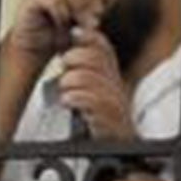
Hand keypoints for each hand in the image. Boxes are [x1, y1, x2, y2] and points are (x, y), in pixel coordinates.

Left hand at [57, 22, 135, 141]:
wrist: (109, 147)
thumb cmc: (94, 117)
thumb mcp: (88, 87)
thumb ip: (83, 65)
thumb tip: (76, 33)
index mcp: (111, 77)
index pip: (105, 49)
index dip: (90, 38)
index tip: (74, 34)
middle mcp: (117, 87)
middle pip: (98, 60)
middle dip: (76, 57)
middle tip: (64, 63)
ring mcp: (114, 104)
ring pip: (92, 78)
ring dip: (71, 79)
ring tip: (65, 85)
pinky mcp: (108, 121)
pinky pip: (92, 102)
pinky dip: (75, 97)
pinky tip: (68, 100)